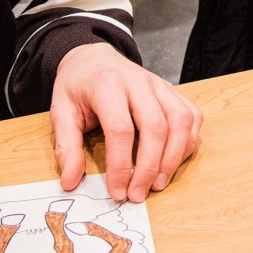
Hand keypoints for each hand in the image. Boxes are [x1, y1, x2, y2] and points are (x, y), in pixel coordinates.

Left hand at [51, 42, 201, 201]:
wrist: (93, 58)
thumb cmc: (78, 86)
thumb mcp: (61, 111)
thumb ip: (66, 146)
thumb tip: (70, 181)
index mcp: (106, 84)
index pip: (121, 129)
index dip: (121, 165)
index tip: (117, 191)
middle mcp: (138, 81)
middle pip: (155, 127)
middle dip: (150, 167)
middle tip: (138, 195)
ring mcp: (159, 84)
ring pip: (180, 121)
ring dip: (173, 157)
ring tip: (158, 184)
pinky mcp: (172, 91)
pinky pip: (191, 116)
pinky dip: (188, 141)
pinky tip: (173, 161)